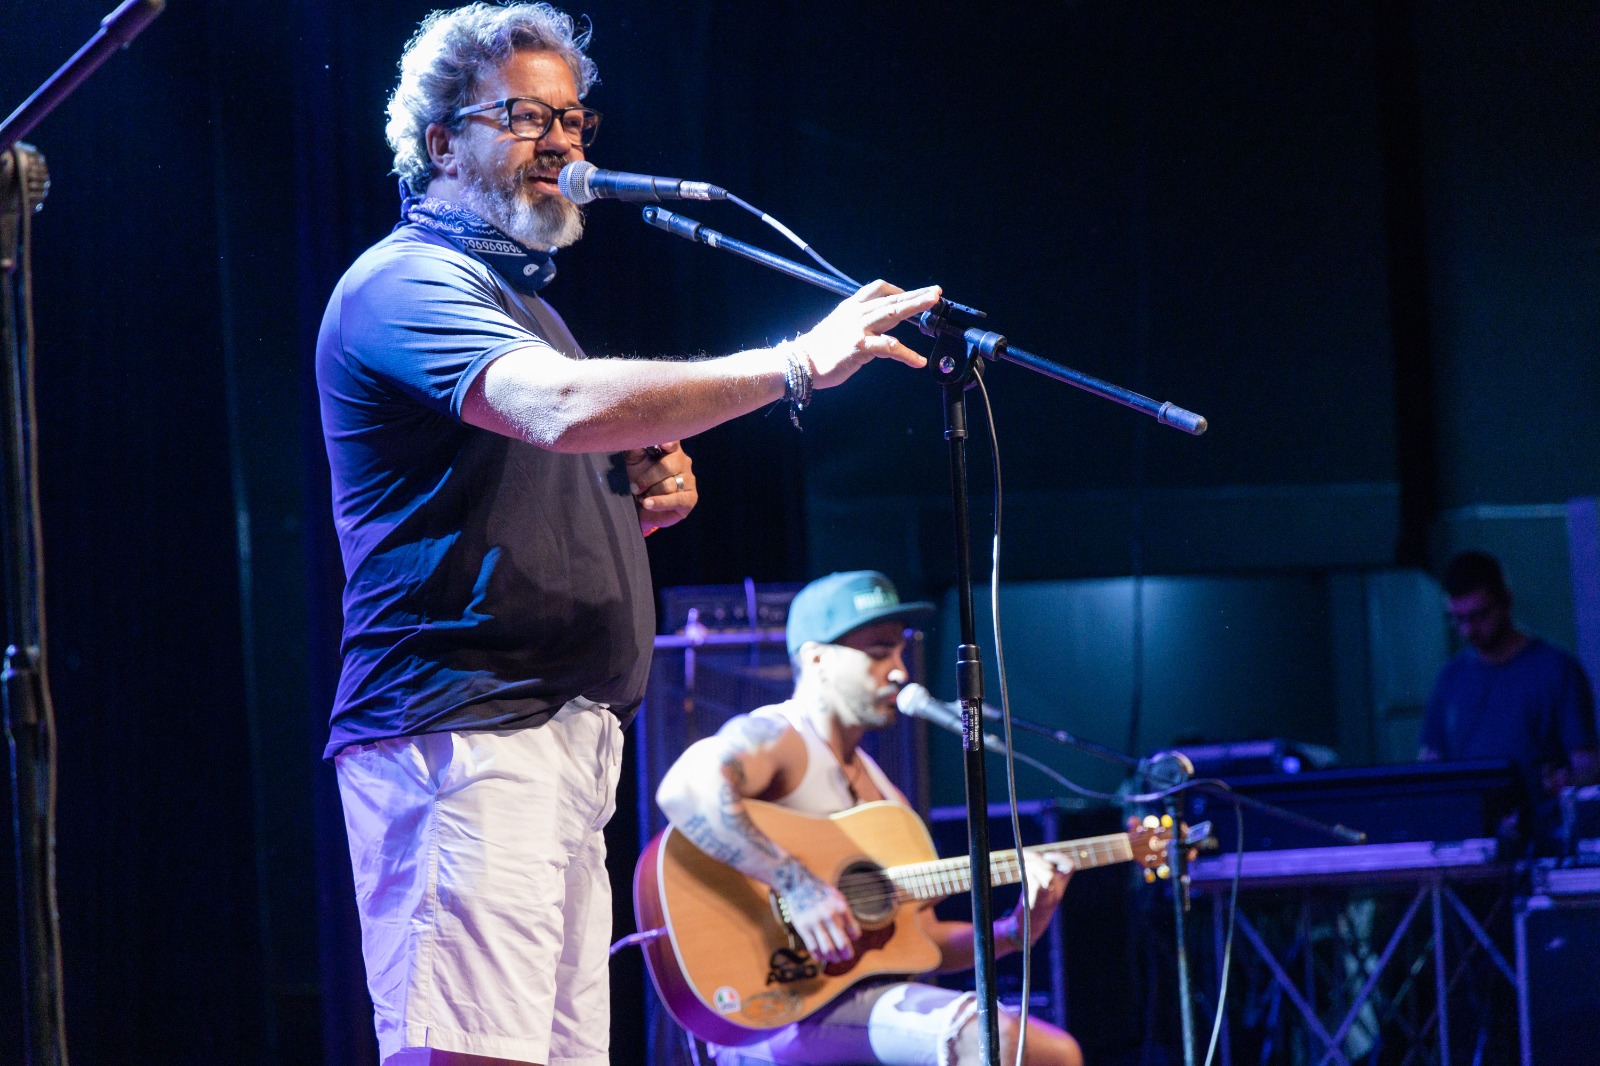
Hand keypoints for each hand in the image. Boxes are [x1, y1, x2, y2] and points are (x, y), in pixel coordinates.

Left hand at [623, 441, 696, 534]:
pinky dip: (660, 503)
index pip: (673, 442)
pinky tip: (648, 504)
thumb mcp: (632, 463)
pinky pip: (676, 500)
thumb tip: (635, 440)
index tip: (663, 445)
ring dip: (651, 493)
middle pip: (667, 466)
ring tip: (642, 497)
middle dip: (647, 479)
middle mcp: (682, 461)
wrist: (641, 506)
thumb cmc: (638, 480)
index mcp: (670, 449)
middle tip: (634, 488)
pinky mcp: (691, 498)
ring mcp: (689, 479)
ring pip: (669, 485)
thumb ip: (635, 450)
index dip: (669, 443)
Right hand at [775, 858, 860, 964]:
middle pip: (842, 944)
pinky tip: (821, 956)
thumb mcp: (837, 898)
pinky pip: (813, 948)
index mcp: (841, 908)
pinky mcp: (803, 928)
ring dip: (833, 958)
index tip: (850, 939)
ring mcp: (815, 923)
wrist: (798, 884)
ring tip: (834, 958)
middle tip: (846, 956)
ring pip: (828, 950)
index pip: (854, 931)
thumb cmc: (820, 893)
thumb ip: (846, 915)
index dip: (853, 938)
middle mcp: (829, 916)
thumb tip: (853, 936)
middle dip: (846, 954)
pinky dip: (819, 956)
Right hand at [792, 281, 941, 389]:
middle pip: (892, 298)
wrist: (800, 362)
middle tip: (936, 292)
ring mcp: (859, 328)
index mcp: (852, 306)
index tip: (914, 294)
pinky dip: (907, 355)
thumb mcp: (838, 325)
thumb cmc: (819, 349)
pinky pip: (890, 347)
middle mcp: (857, 313)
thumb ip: (858, 321)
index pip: (878, 289)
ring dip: (916, 308)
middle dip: (916, 294)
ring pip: (893, 313)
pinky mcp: (860, 346)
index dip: (899, 290)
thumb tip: (877, 324)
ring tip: (934, 307)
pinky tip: (918, 361)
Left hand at [1005, 850, 1072, 949]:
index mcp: (1060, 889)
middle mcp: (1057, 893)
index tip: (1046, 855)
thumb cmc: (1030, 909)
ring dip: (1032, 865)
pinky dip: (1027, 873)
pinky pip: (1036, 882)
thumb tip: (1034, 856)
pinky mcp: (1038, 901)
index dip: (1060, 857)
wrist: (1025, 931)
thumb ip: (1041, 875)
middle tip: (1025, 857)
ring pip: (1046, 874)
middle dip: (1037, 859)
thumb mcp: (1040, 891)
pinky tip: (1021, 871)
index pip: (1070, 867)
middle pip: (1052, 869)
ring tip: (1022, 866)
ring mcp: (1048, 898)